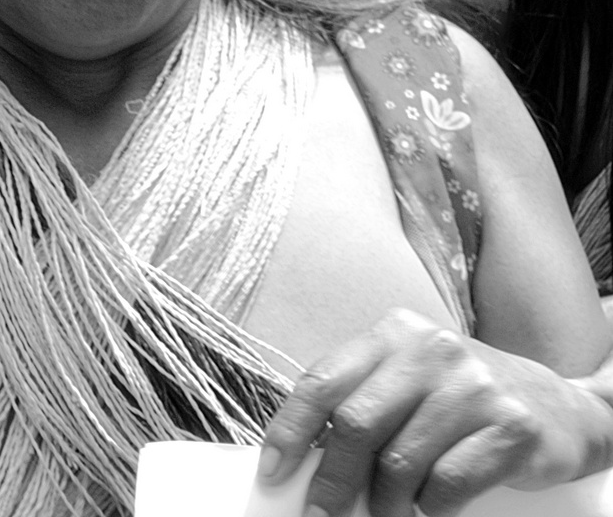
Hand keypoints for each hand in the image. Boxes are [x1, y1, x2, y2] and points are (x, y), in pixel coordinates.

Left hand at [259, 309, 612, 516]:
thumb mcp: (408, 383)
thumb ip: (362, 405)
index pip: (322, 382)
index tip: (274, 471)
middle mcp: (430, 350)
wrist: (559, 407)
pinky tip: (430, 507)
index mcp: (392, 334)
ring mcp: (473, 385)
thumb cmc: (463, 401)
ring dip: (385, 504)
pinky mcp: (510, 425)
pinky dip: (430, 507)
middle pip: (356, 424)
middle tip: (322, 513)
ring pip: (400, 462)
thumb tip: (303, 459)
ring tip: (386, 516)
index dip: (290, 431)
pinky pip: (448, 483)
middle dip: (332, 480)